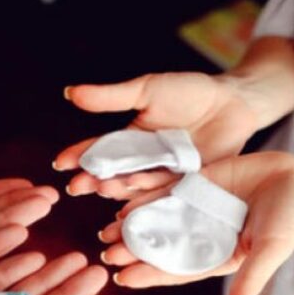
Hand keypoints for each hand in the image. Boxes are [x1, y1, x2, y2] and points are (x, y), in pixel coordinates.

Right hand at [54, 72, 259, 198]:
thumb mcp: (147, 91)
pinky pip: (163, 195)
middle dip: (94, 181)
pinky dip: (147, 201)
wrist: (233, 102)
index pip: (99, 150)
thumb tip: (69, 93)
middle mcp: (142, 163)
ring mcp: (162, 177)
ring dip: (117, 193)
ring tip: (102, 190)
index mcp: (129, 141)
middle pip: (113, 174)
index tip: (60, 163)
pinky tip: (132, 203)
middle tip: (76, 186)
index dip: (79, 156)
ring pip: (135, 189)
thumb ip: (110, 97)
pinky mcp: (185, 187)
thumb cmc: (189, 92)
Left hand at [97, 152, 293, 294]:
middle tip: (107, 254)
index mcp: (216, 254)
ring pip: (159, 216)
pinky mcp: (198, 182)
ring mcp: (198, 207)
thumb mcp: (269, 251)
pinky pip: (168, 187)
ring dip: (133, 224)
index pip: (177, 268)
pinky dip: (146, 192)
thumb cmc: (290, 220)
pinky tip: (124, 197)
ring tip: (106, 230)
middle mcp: (202, 233)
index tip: (123, 279)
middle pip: (162, 243)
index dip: (150, 274)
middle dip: (134, 250)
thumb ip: (250, 282)